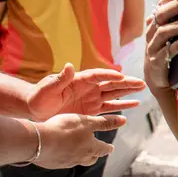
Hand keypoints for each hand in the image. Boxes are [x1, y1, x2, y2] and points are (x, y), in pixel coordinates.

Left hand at [27, 64, 145, 120]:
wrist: (35, 110)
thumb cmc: (39, 97)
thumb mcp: (48, 88)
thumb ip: (60, 79)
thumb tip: (69, 66)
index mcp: (80, 79)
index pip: (98, 75)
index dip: (109, 75)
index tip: (121, 76)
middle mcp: (89, 87)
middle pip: (111, 83)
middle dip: (126, 82)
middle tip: (141, 83)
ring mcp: (92, 98)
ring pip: (114, 93)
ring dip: (128, 91)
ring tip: (142, 88)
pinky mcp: (92, 110)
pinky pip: (110, 107)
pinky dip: (122, 106)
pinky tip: (135, 104)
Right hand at [34, 113, 127, 168]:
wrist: (38, 141)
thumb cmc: (65, 129)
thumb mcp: (87, 122)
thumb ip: (105, 122)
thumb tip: (124, 121)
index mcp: (91, 148)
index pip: (103, 149)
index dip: (107, 148)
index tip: (111, 148)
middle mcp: (80, 158)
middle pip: (91, 158)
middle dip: (95, 154)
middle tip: (97, 152)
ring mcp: (65, 162)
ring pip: (76, 161)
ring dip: (80, 156)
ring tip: (79, 152)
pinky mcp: (51, 163)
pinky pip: (61, 161)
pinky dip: (64, 156)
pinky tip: (60, 152)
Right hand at [144, 0, 177, 90]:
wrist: (160, 81)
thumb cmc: (169, 55)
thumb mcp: (172, 37)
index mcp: (155, 26)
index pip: (160, 7)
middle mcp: (151, 35)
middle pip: (161, 15)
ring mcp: (152, 48)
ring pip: (164, 32)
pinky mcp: (157, 62)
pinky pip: (167, 51)